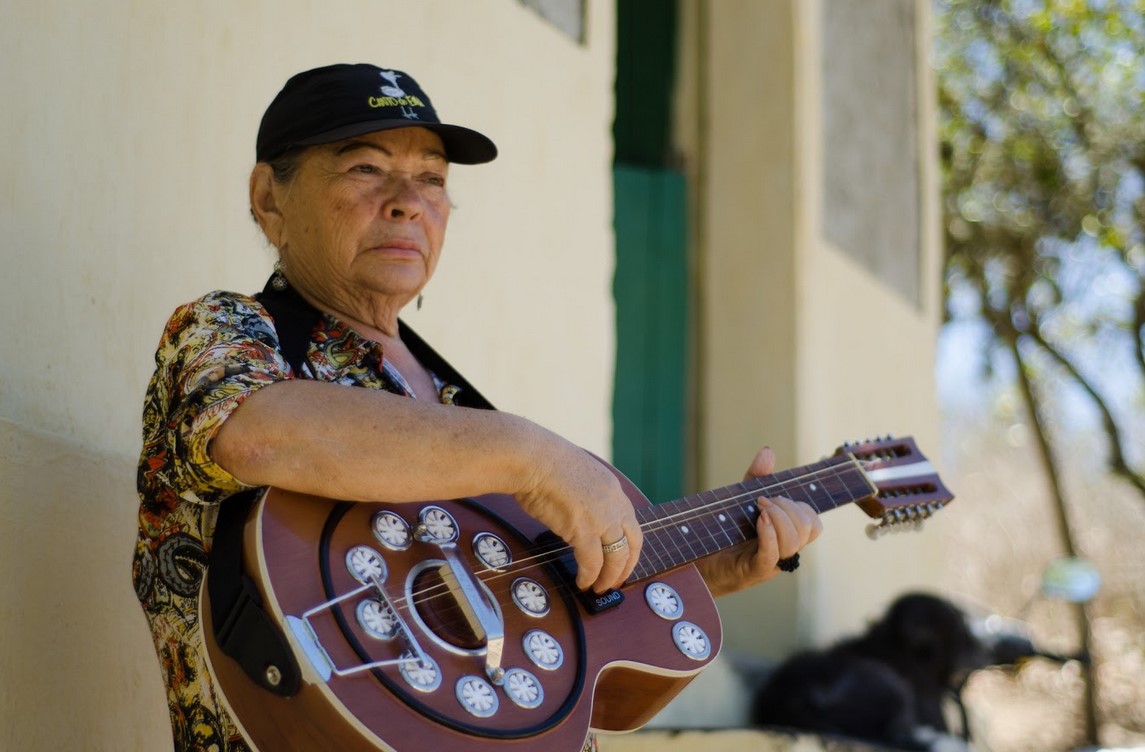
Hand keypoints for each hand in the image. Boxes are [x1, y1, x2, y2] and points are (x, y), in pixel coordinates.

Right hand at [515, 432, 642, 593]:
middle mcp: (614, 504)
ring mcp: (601, 517)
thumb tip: (577, 513)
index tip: (623, 560)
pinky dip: (588, 576)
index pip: (632, 525)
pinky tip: (582, 582)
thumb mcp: (577, 475)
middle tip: (616, 581)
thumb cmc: (542, 462)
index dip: (629, 547)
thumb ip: (585, 495)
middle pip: (631, 544)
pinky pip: (592, 562)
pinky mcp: (583, 530)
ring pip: (616, 557)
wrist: (531, 457)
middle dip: (625, 567)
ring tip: (599, 587)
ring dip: (609, 577)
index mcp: (613, 489)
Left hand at [696, 446, 822, 597]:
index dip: (802, 507)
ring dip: (779, 518)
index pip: (813, 524)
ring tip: (758, 509)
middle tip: (762, 501)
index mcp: (785, 537)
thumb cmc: (721, 532)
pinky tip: (760, 520)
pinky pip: (771, 555)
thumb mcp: (741, 499)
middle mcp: (783, 551)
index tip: (776, 495)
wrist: (693, 559)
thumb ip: (757, 477)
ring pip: (794, 542)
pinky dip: (769, 534)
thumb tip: (768, 451)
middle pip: (808, 529)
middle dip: (788, 508)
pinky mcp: (752, 570)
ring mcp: (770, 563)